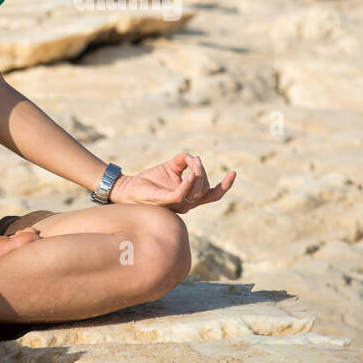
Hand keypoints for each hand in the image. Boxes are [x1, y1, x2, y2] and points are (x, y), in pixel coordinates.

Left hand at [109, 152, 235, 213]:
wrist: (128, 188)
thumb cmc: (149, 180)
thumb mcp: (170, 166)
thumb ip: (183, 160)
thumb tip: (193, 157)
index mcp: (190, 197)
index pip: (213, 194)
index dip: (225, 186)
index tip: (234, 172)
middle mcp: (186, 204)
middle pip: (205, 188)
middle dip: (203, 172)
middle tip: (194, 160)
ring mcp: (177, 205)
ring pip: (197, 191)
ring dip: (198, 174)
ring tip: (192, 161)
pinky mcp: (166, 202)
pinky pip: (182, 194)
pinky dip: (188, 183)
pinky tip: (190, 173)